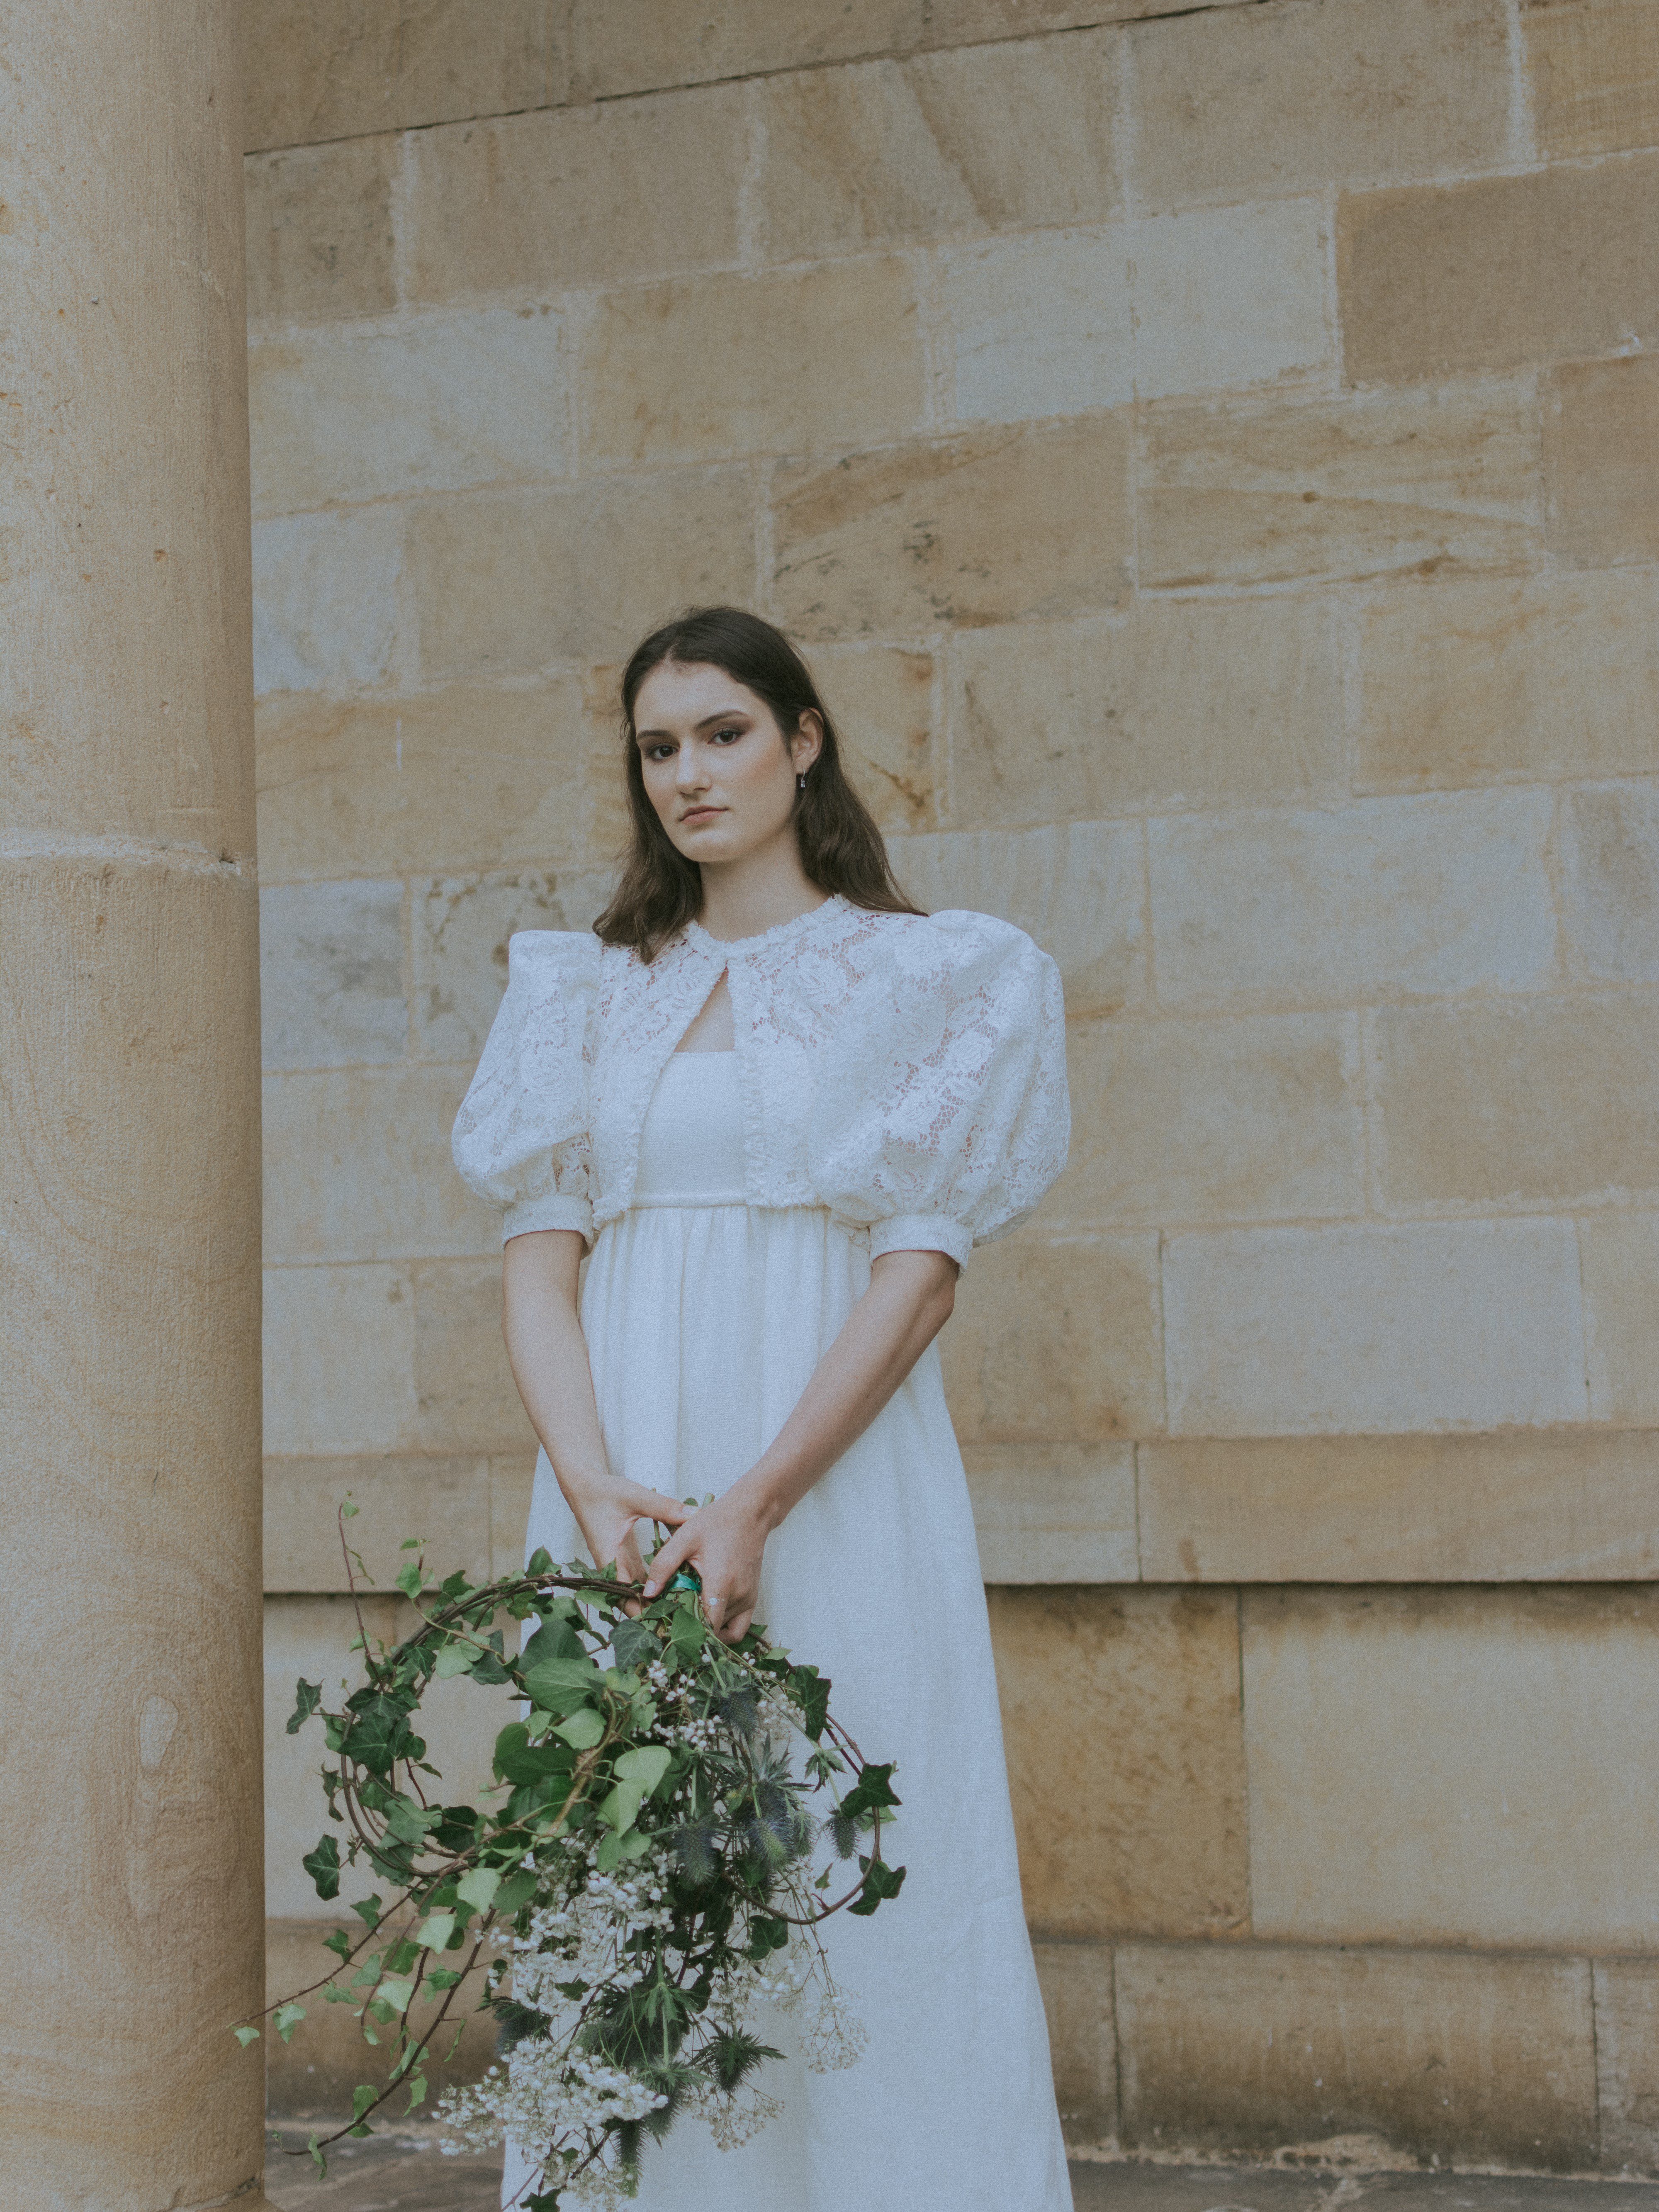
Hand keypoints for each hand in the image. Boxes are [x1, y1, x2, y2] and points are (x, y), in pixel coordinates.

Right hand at [566, 1481, 690, 1612]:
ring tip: (684, 1612)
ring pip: (634, 1595)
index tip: (668, 1620)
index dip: (644, 1610)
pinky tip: (676, 1591)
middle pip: (630, 1602)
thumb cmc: (604, 1492)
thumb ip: (663, 1507)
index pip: (624, 1595)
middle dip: (653, 1614)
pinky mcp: (622, 1561)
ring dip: (655, 1603)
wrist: (585, 1488)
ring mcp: (617, 1566)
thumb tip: (695, 1515)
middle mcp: (611, 1568)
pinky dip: (654, 1589)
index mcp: (609, 1558)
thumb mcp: (635, 1497)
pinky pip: (638, 1582)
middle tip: (683, 1622)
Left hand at [642, 1485, 772, 1644]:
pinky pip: (738, 1628)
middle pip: (712, 1631)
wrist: (750, 1514)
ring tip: (687, 1615)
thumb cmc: (717, 1523)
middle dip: (691, 1630)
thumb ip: (663, 1565)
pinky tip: (707, 1616)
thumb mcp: (684, 1538)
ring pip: (725, 1632)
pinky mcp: (752, 1599)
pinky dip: (723, 1629)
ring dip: (706, 1628)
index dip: (684, 1630)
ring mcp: (748, 1600)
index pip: (705, 1627)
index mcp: (721, 1583)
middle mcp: (738, 1597)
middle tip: (671, 1620)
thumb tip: (648, 1594)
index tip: (667, 1626)